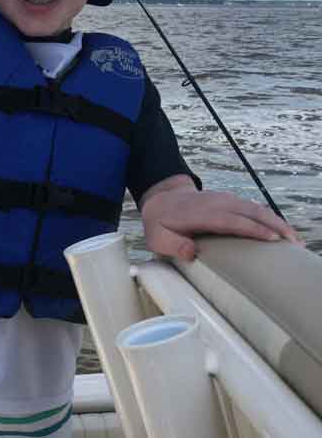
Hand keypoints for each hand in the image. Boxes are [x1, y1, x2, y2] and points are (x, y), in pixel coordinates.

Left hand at [140, 180, 301, 261]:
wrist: (161, 198)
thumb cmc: (160, 223)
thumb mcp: (157, 238)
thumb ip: (172, 245)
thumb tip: (191, 253)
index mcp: (199, 214)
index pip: (230, 220)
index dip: (251, 228)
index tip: (271, 239)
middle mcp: (215, 203)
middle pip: (250, 212)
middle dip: (274, 226)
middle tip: (294, 243)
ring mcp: (224, 200)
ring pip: (255, 208)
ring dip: (276, 222)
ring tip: (294, 240)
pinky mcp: (230, 202)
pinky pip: (253, 208)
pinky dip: (269, 218)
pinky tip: (281, 232)